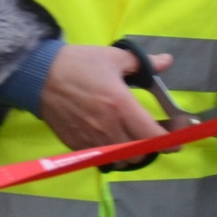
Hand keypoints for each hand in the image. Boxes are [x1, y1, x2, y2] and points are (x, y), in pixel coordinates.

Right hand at [36, 45, 164, 150]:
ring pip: (122, 159)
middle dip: (151, 145)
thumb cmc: (77, 64)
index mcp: (122, 106)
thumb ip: (143, 64)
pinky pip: (102, 158)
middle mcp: (110, 128)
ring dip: (131, 152)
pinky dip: (111, 152)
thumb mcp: (113, 57)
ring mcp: (92, 140)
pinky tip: (109, 138)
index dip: (172, 141)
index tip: (178, 139)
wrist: (38, 76)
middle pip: (141, 152)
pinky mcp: (78, 145)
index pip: (155, 136)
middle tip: (151, 133)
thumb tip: (167, 61)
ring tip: (130, 137)